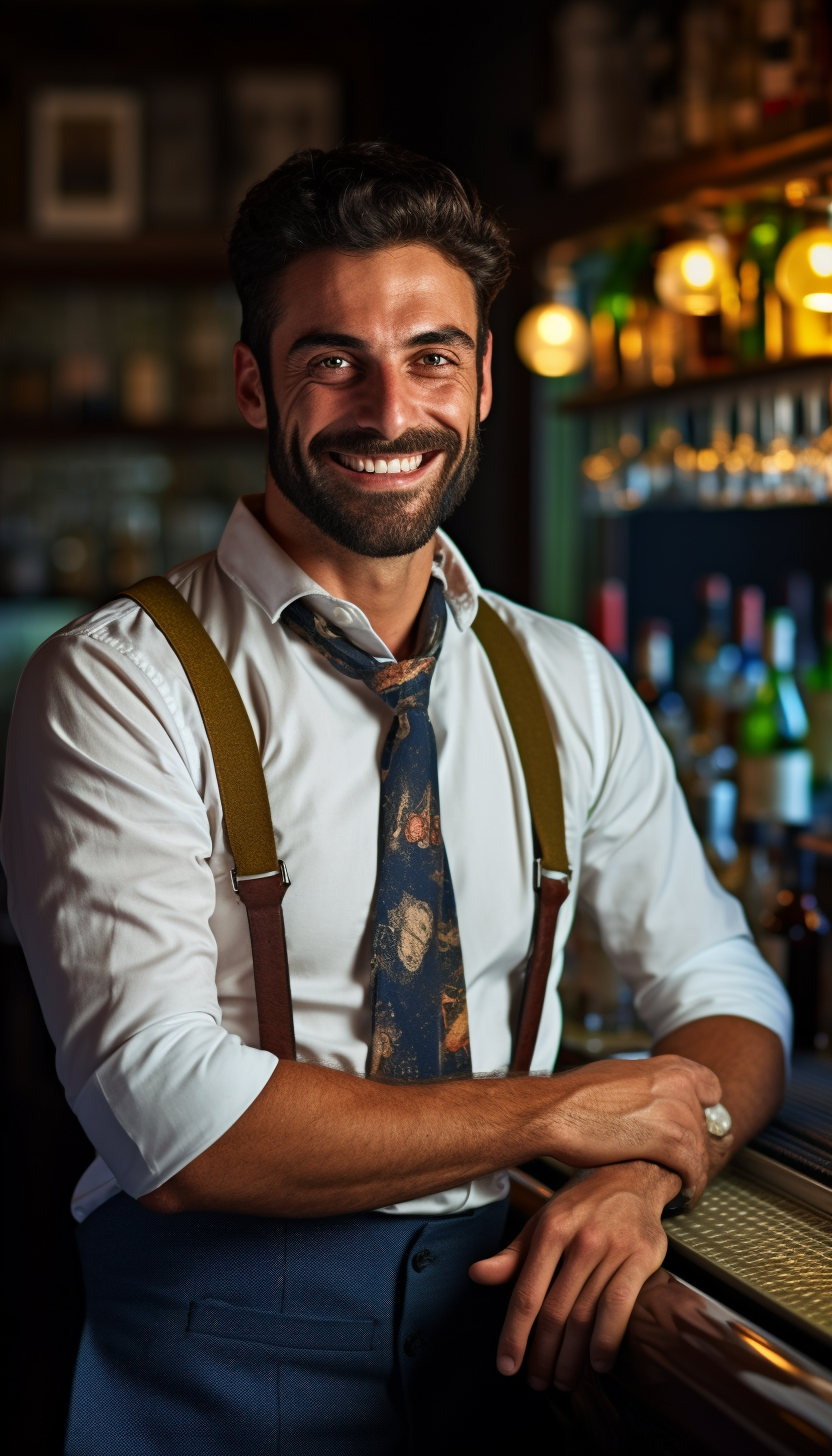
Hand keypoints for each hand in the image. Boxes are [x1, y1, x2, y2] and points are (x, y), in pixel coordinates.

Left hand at [469, 1161, 678, 1390]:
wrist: (633, 1173)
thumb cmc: (583, 1202)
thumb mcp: (542, 1220)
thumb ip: (512, 1255)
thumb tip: (476, 1275)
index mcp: (550, 1229)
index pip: (526, 1293)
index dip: (514, 1334)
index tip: (507, 1366)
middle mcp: (580, 1239)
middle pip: (555, 1312)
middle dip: (542, 1355)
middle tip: (536, 1381)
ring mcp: (613, 1248)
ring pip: (585, 1315)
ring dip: (572, 1358)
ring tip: (563, 1381)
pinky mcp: (642, 1256)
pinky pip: (620, 1306)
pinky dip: (607, 1340)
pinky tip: (598, 1363)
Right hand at [551, 1054, 723, 1200]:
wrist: (555, 1111)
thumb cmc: (575, 1096)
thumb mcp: (619, 1075)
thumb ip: (646, 1084)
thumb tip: (651, 1097)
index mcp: (667, 1066)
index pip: (710, 1088)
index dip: (703, 1110)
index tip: (695, 1127)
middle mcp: (677, 1084)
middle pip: (705, 1124)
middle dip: (694, 1146)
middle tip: (680, 1164)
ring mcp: (675, 1111)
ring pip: (700, 1149)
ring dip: (692, 1170)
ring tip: (683, 1184)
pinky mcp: (668, 1140)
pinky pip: (692, 1169)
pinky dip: (689, 1185)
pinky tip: (681, 1193)